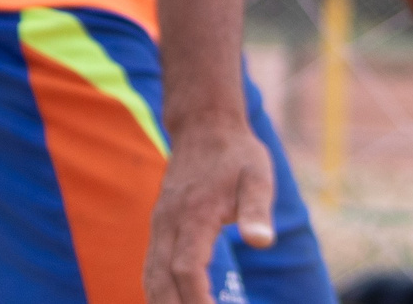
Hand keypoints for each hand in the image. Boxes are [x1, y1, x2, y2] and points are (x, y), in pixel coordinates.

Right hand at [143, 116, 275, 303]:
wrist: (204, 126)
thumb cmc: (237, 154)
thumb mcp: (258, 175)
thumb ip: (257, 209)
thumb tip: (261, 241)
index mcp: (193, 214)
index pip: (186, 269)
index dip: (198, 301)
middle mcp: (168, 223)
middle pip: (161, 282)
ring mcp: (160, 226)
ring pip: (151, 278)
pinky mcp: (160, 228)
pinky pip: (152, 268)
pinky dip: (159, 294)